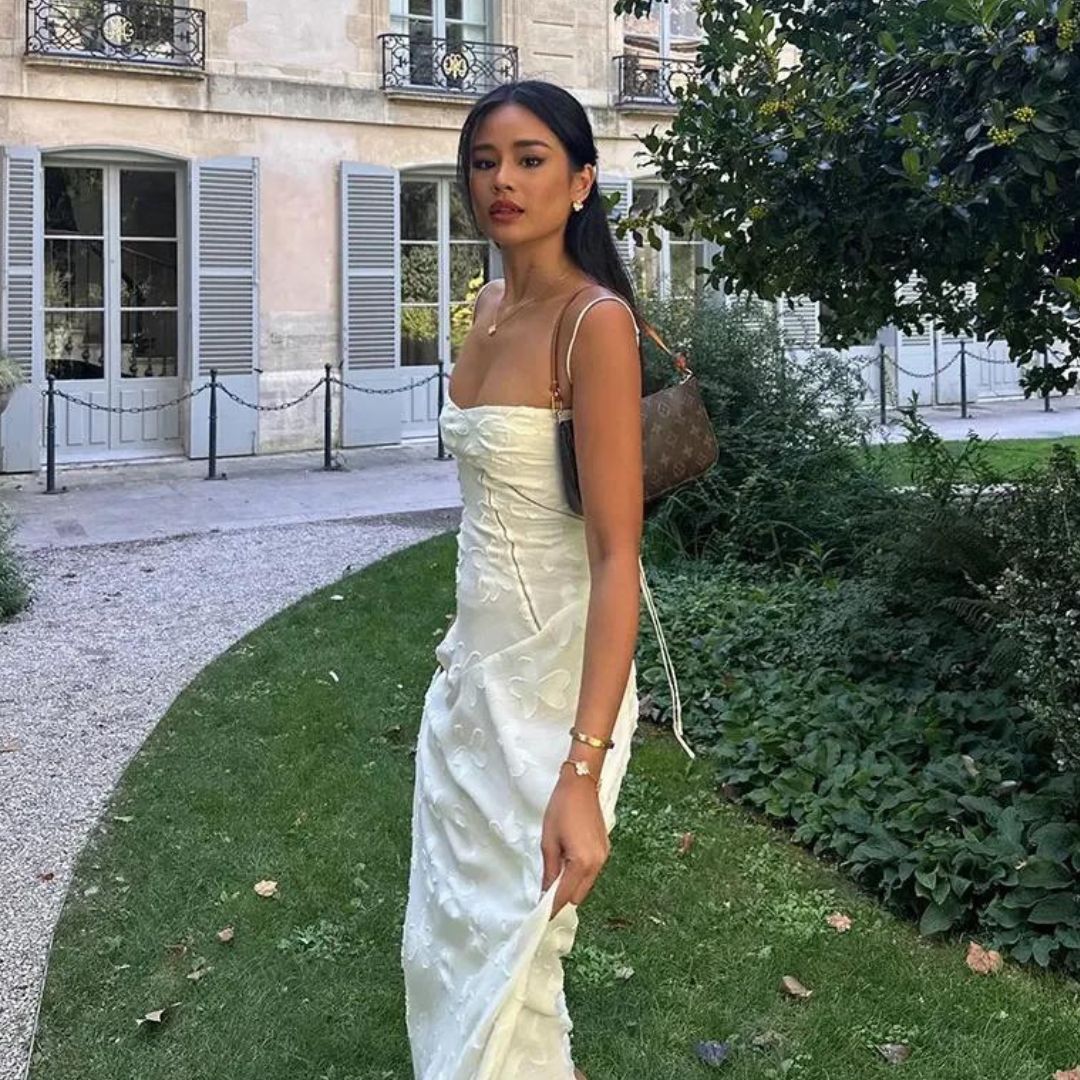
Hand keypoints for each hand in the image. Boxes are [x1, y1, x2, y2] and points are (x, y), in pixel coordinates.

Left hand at [540, 765, 608, 919]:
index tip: (540, 917)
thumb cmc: (560, 810)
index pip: (565, 895)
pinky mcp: (605, 850)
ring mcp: (604, 857)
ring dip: (571, 887)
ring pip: (586, 885)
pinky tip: (567, 866)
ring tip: (554, 879)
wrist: (581, 785)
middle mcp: (597, 864)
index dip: (552, 907)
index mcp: (582, 863)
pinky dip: (579, 875)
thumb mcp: (548, 841)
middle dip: (563, 899)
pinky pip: (591, 872)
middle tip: (544, 896)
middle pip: (579, 894)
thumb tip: (545, 892)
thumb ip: (549, 870)